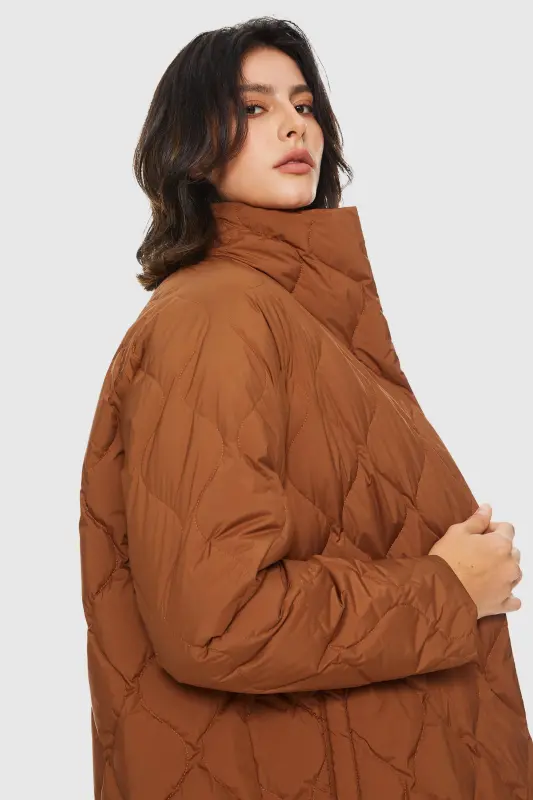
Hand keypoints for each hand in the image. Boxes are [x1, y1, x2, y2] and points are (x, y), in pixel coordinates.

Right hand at [428, 503, 521, 618]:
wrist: (439, 591)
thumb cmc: (447, 560)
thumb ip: (477, 520)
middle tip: (476, 553)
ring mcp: (508, 586)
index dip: (493, 528)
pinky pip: (513, 600)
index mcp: (501, 544)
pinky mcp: (502, 604)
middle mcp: (510, 564)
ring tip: (481, 572)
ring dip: (503, 570)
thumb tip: (487, 509)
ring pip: (514, 573)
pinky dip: (507, 595)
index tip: (478, 534)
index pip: (507, 528)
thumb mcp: (457, 532)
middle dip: (498, 549)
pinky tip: (494, 592)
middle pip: (512, 551)